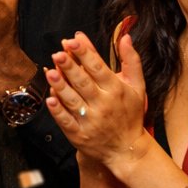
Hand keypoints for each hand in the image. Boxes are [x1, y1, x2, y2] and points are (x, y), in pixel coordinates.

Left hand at [44, 31, 149, 171]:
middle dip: (70, 67)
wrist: (127, 150)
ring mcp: (90, 121)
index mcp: (116, 90)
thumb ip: (130, 61)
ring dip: (61, 86)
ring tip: (50, 72)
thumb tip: (125, 37)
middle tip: (58, 53)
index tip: (73, 40)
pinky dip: (58, 111)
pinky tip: (50, 99)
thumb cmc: (130, 114)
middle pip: (84, 83)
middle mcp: (103, 105)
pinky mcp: (78, 134)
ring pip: (73, 101)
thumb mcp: (137, 87)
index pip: (98, 68)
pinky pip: (66, 121)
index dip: (85, 53)